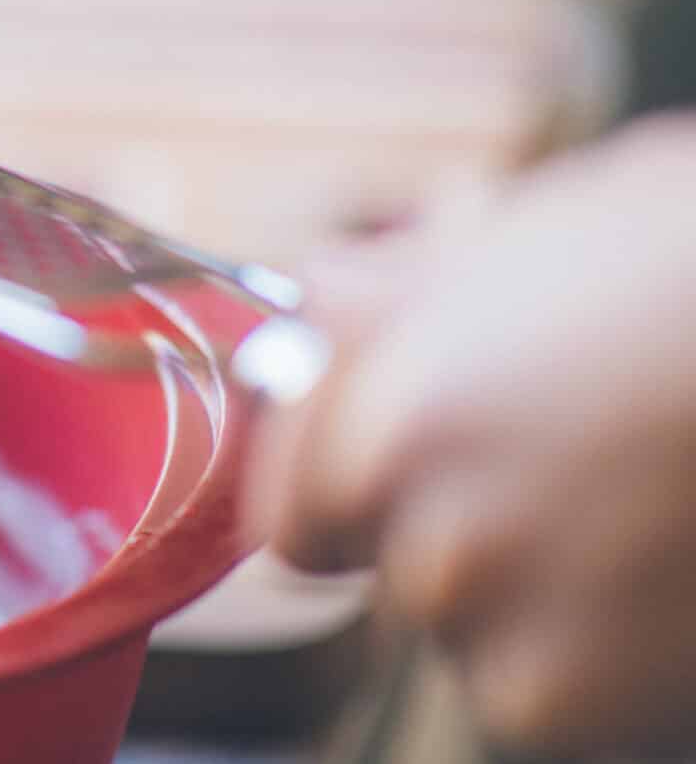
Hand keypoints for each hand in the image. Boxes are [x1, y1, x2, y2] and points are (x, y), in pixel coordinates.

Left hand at [253, 115, 695, 756]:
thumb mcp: (542, 230)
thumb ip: (400, 286)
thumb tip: (318, 301)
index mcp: (385, 411)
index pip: (284, 479)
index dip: (330, 457)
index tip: (383, 442)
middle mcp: (424, 535)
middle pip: (356, 550)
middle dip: (418, 512)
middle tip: (537, 463)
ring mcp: (506, 637)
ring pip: (457, 619)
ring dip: (517, 582)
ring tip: (631, 503)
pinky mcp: (579, 712)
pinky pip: (540, 688)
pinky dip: (590, 649)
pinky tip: (662, 570)